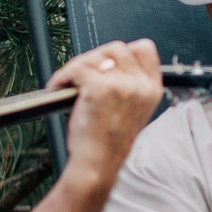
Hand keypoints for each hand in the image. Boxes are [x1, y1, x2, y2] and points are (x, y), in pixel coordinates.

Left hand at [51, 39, 163, 176]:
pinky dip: (62, 76)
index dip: (123, 51)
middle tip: (81, 74)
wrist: (97, 164)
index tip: (106, 61)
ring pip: (94, 57)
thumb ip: (128, 85)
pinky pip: (76, 69)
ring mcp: (122, 85)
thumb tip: (106, 62)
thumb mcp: (131, 110)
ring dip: (76, 67)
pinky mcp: (100, 87)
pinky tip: (59, 87)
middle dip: (94, 58)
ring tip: (67, 83)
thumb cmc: (107, 143)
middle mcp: (141, 85)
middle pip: (117, 47)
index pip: (145, 49)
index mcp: (152, 89)